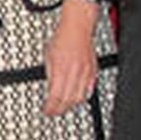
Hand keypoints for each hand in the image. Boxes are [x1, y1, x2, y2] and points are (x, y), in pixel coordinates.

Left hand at [43, 0, 98, 116]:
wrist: (78, 27)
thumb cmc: (62, 37)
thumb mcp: (48, 56)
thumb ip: (49, 74)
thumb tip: (49, 88)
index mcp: (61, 70)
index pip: (56, 97)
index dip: (50, 108)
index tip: (46, 111)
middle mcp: (75, 73)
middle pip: (68, 101)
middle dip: (60, 110)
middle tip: (54, 112)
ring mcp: (86, 72)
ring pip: (80, 98)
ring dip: (71, 105)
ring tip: (64, 106)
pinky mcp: (93, 71)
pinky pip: (89, 89)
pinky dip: (82, 96)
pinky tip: (77, 97)